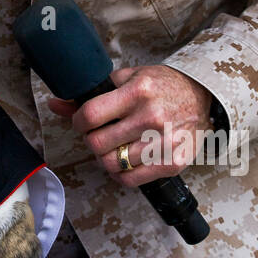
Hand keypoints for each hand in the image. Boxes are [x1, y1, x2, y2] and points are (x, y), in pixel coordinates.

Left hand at [46, 65, 212, 187]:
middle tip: (99, 134)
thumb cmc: (161, 86)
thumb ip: (93, 92)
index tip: (82, 122)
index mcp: (138, 92)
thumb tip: (55, 104)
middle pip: (97, 143)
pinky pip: (131, 179)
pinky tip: (124, 160)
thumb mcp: (128, 78)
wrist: (202, 97)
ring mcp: (164, 142)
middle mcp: (151, 118)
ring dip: (106, 157)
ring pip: (112, 164)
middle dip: (91, 140)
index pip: (90, 115)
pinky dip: (120, 173)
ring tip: (113, 146)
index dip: (78, 121)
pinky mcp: (173, 162)